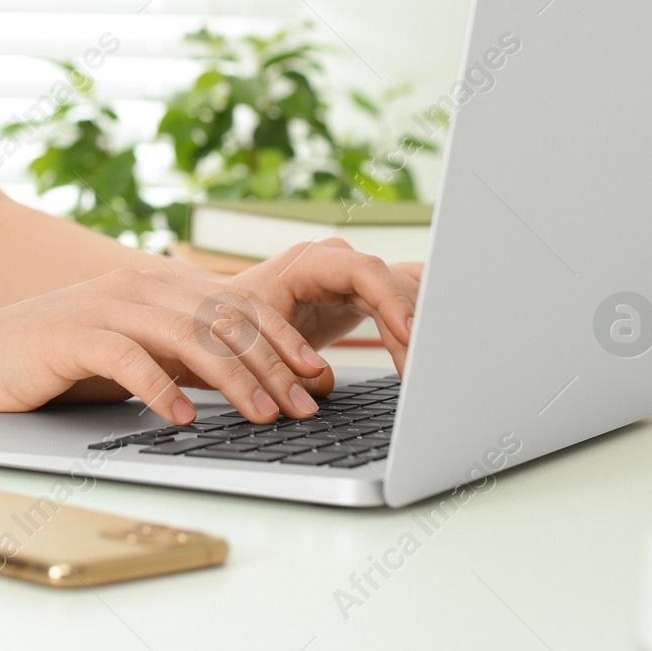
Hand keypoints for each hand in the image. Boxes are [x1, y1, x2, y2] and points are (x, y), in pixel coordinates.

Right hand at [0, 268, 334, 424]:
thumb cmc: (60, 358)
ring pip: (187, 335)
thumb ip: (182, 351)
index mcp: (158, 284)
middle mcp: (137, 285)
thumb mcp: (134, 349)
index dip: (283, 338)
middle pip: (223, 318)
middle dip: (272, 363)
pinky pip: (127, 358)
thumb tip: (250, 377)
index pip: (238, 303)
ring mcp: (104, 306)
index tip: (317, 375)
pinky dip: (161, 388)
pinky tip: (185, 417)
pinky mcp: (70, 335)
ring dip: (233, 378)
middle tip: (303, 405)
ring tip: (262, 415)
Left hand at [228, 239, 420, 375]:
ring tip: (422, 372)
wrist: (227, 312)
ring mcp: (349, 278)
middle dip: (410, 325)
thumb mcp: (256, 336)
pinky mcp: (356, 297)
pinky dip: (402, 339)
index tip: (410, 333)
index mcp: (309, 262)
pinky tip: (412, 364)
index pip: (364, 271)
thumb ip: (286, 360)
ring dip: (412, 335)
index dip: (391, 301)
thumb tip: (314, 388)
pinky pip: (389, 315)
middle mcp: (335, 263)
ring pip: (396, 301)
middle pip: (390, 286)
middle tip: (424, 365)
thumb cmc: (235, 318)